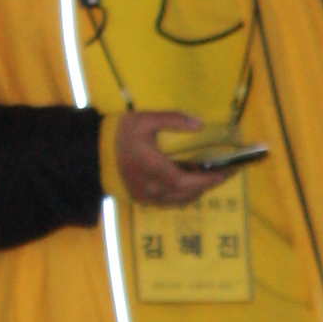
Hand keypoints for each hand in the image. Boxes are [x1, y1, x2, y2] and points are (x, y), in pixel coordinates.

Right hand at [114, 108, 234, 207]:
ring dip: (197, 190)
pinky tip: (189, 180)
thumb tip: (199, 124)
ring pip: (180, 200)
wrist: (93, 152)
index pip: (188, 181)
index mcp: (154, 168)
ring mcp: (146, 197)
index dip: (209, 179)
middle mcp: (152, 188)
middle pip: (188, 193)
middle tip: (225, 172)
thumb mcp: (146, 120)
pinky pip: (170, 201)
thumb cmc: (120, 134)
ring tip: (209, 175)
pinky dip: (184, 193)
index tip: (228, 172)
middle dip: (209, 184)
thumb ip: (173, 120)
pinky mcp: (142, 199)